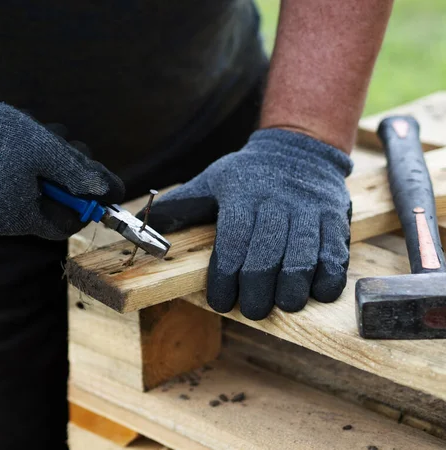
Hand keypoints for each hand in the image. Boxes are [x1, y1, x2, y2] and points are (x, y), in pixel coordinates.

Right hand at [0, 83, 124, 239]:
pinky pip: (5, 181)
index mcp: (23, 218)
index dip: (86, 204)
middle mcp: (2, 220)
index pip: (66, 223)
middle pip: (49, 201)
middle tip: (70, 144)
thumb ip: (79, 173)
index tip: (95, 182)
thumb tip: (109, 191)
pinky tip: (20, 136)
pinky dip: (20, 161)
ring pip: (29, 186)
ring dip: (45, 160)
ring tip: (45, 131)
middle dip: (67, 173)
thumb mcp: (44, 151)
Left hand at [145, 129, 352, 319]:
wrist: (300, 147)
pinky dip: (328, 278)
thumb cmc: (248, 172)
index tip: (221, 302)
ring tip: (282, 305)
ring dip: (292, 289)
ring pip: (302, 258)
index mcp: (242, 196)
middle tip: (251, 309)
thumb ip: (182, 204)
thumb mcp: (212, 179)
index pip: (232, 244)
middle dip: (257, 291)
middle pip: (266, 257)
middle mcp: (276, 204)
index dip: (225, 278)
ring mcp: (308, 211)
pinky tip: (316, 293)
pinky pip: (335, 254)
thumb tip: (148, 225)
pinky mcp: (334, 219)